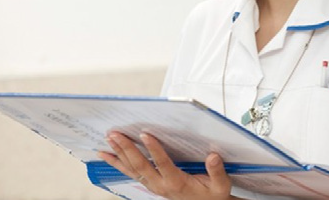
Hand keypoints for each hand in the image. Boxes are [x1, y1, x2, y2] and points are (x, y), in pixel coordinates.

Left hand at [98, 132, 232, 199]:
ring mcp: (153, 185)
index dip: (154, 149)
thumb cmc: (211, 195)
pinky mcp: (150, 183)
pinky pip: (130, 173)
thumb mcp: (221, 186)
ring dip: (119, 154)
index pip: (162, 164)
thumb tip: (213, 156)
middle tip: (116, 134)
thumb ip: (217, 171)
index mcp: (177, 183)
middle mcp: (160, 185)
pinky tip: (107, 155)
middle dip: (127, 148)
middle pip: (140, 166)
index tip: (145, 134)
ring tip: (108, 140)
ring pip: (132, 169)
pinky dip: (117, 163)